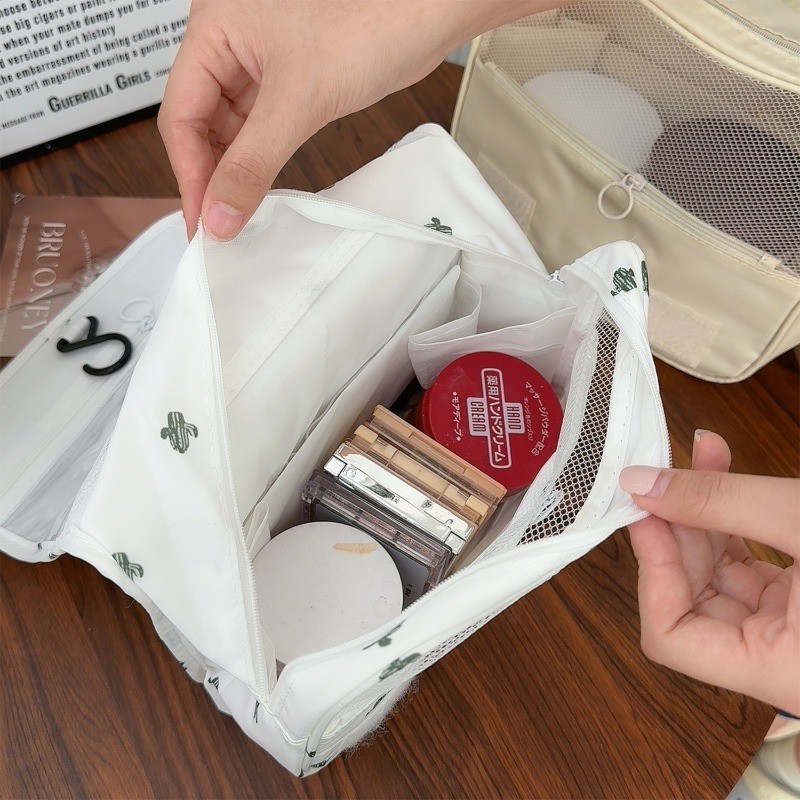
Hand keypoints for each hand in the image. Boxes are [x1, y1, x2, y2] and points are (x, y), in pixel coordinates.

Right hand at [158, 0, 556, 240]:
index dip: (190, 172)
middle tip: (218, 228)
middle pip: (202, 120)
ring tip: (238, 218)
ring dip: (236, 171)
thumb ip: (253, 163)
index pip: (180, 110)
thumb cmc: (371, 19)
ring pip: (233, 126)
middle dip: (210, 176)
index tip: (201, 221)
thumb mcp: (299, 100)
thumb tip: (219, 216)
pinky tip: (261, 190)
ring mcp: (262, 58)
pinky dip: (261, 158)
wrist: (429, 8)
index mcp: (214, 25)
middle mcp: (231, 39)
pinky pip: (263, 124)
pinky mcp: (293, 76)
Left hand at [620, 430, 799, 713]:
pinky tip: (723, 472)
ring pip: (719, 574)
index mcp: (778, 670)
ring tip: (699, 455)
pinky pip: (749, 564)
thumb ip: (721, 502)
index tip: (644, 511)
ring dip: (702, 513)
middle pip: (691, 596)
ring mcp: (790, 630)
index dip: (650, 570)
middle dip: (675, 528)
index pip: (671, 637)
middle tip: (663, 473)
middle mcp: (779, 659)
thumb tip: (640, 481)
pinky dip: (733, 520)